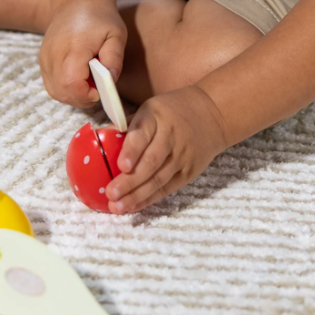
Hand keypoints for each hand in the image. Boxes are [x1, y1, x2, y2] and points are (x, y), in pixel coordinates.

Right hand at [39, 0, 126, 106]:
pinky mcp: (43, 61)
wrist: (77, 0)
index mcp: (73, 48)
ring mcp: (45, 58)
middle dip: (82, 98)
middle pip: (62, 93)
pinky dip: (65, 89)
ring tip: (89, 83)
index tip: (100, 90)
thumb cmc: (100, 17)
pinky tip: (79, 79)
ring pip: (55, 92)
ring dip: (73, 95)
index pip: (72, 85)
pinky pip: (52, 85)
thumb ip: (114, 59)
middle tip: (97, 88)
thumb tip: (110, 80)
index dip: (87, 95)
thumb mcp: (116, 35)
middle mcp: (54, 55)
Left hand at [105, 85, 228, 213]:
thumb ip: (128, 126)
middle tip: (111, 194)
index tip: (121, 166)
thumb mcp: (150, 108)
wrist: (213, 114)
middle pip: (151, 162)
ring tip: (117, 207)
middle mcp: (171, 137)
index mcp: (156, 116)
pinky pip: (167, 188)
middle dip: (130, 181)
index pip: (143, 134)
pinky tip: (133, 206)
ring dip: (137, 195)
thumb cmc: (171, 111)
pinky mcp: (189, 172)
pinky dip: (149, 199)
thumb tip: (101, 142)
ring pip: (159, 179)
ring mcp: (182, 156)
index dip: (132, 151)